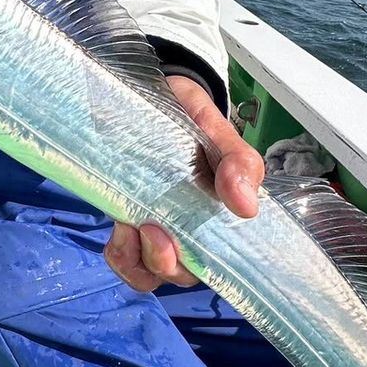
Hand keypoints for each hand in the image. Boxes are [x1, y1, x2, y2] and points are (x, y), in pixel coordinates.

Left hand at [104, 75, 264, 292]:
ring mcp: (156, 225)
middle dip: (166, 263)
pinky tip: (119, 230)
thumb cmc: (192, 116)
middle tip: (153, 230)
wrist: (155, 94)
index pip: (222, 261)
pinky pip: (124, 259)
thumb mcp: (218, 129)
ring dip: (140, 262)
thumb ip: (237, 161)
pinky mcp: (125, 219)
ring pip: (151, 273)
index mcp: (218, 213)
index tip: (186, 248)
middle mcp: (189, 227)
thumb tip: (247, 207)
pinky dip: (121, 256)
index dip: (206, 266)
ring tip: (130, 230)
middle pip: (183, 273)